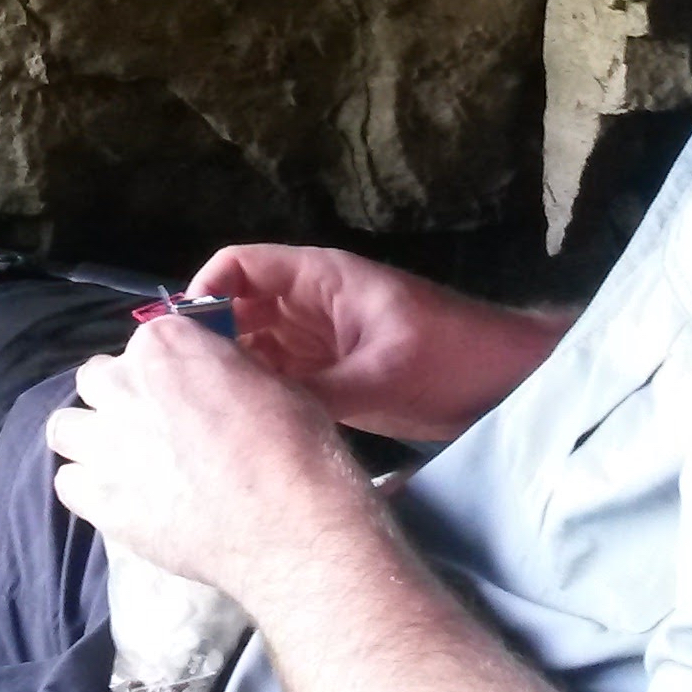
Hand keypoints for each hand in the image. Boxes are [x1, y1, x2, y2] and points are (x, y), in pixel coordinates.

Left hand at [45, 316, 374, 602]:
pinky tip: (123, 499)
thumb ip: (223, 370)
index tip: (189, 389)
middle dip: (121, 396)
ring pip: (65, 428)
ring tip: (126, 461)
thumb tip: (212, 377)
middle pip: (97, 379)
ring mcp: (104, 444)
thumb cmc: (294, 446)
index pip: (149, 341)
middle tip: (156, 425)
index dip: (168, 367)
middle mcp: (121, 384)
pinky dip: (89, 488)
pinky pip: (68, 483)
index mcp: (164, 344)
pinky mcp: (99, 501)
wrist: (289, 524)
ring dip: (91, 438)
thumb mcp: (269, 381)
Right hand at [191, 244, 570, 443]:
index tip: (179, 339)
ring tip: (200, 411)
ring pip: (256, 346)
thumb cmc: (455, 358)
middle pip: (240, 308)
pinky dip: (260, 394)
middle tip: (181, 387)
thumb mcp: (381, 375)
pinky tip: (240, 425)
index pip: (241, 265)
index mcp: (322, 279)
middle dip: (210, 339)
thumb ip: (316, 389)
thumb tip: (250, 408)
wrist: (512, 384)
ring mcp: (322, 341)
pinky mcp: (334, 375)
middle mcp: (312, 305)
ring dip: (233, 371)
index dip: (203, 291)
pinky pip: (281, 377)